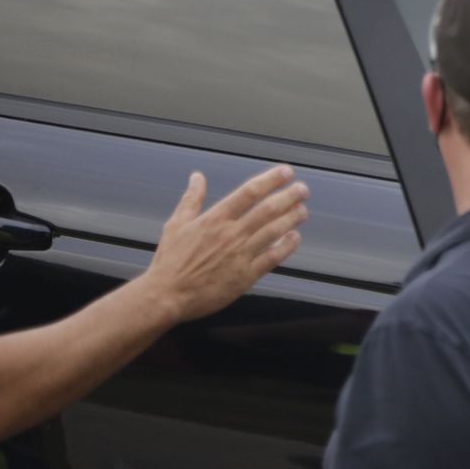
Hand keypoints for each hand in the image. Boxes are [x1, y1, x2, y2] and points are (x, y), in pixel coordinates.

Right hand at [139, 167, 306, 322]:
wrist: (166, 296)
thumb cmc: (169, 262)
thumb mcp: (176, 224)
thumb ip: (191, 199)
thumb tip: (197, 176)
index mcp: (214, 219)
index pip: (249, 192)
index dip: (271, 180)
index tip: (286, 172)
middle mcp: (231, 234)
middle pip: (268, 210)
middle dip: (289, 197)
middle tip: (303, 189)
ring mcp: (240, 255)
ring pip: (274, 231)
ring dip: (292, 219)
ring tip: (303, 210)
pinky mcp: (246, 276)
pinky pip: (272, 258)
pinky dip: (287, 246)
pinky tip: (295, 238)